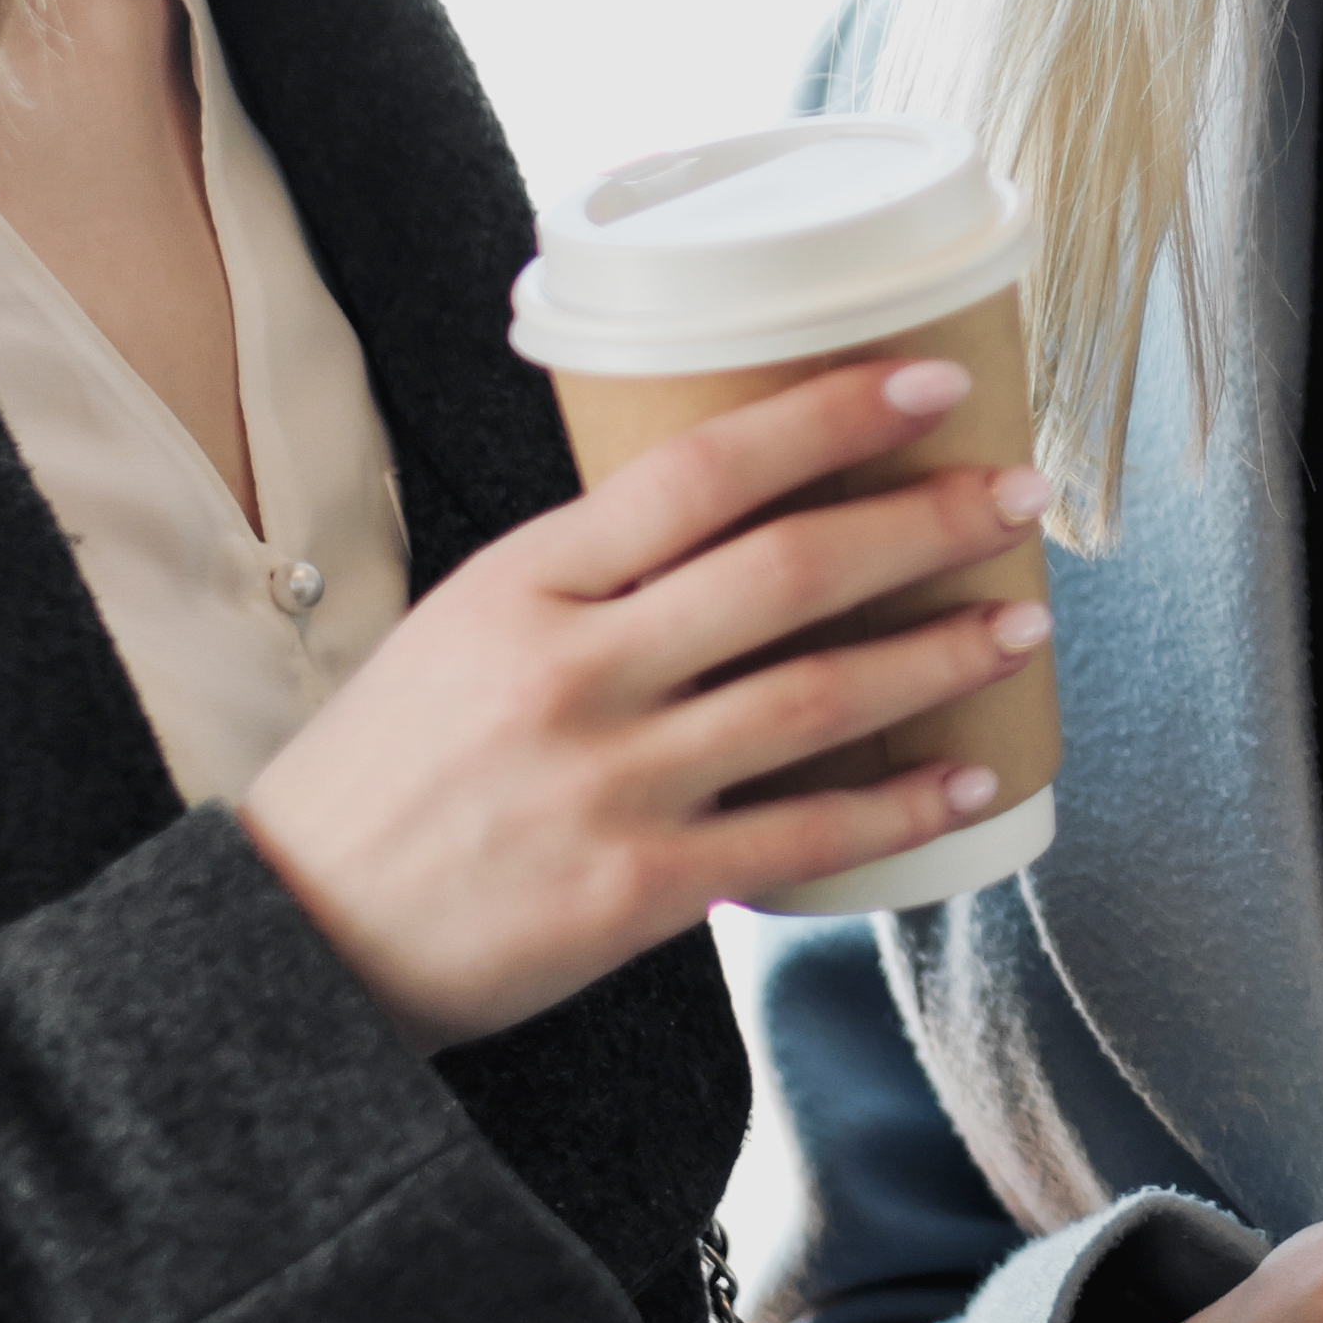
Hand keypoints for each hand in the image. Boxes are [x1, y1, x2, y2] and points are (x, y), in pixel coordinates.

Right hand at [239, 357, 1051, 1048]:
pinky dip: (899, 805)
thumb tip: (736, 517)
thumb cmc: (390, 769)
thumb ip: (588, 577)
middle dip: (924, 522)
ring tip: (1023, 622)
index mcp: (524, 583)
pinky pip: (803, 836)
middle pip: (786, 571)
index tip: (931, 383)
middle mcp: (571, 671)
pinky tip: (969, 780)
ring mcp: (609, 783)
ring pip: (816, 697)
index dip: (829, 417)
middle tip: (1020, 493)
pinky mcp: (636, 890)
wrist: (298, 939)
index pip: (699, 469)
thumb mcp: (462, 627)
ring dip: (940, 655)